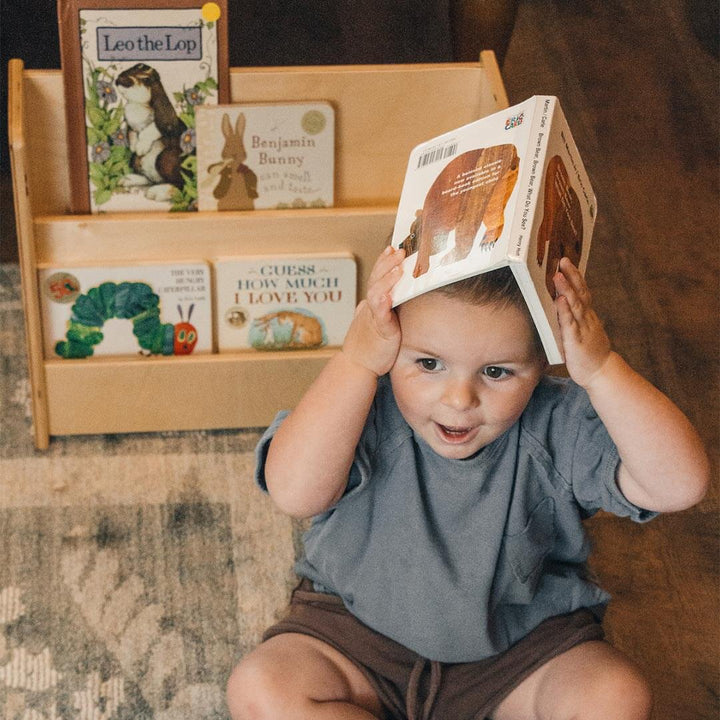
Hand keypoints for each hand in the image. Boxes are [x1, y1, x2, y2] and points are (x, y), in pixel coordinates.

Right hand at [342, 246, 404, 376]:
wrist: (357, 365)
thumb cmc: (368, 345)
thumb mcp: (375, 321)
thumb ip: (380, 308)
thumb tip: (384, 296)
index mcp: (372, 303)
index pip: (377, 277)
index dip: (383, 261)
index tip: (392, 248)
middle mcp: (370, 307)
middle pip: (377, 279)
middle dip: (387, 263)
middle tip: (399, 250)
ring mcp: (373, 317)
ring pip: (377, 292)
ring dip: (387, 278)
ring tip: (398, 266)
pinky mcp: (379, 331)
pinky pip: (380, 314)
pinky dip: (383, 303)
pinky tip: (388, 294)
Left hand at [553, 257, 611, 387]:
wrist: (601, 373)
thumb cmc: (588, 353)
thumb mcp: (582, 331)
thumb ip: (573, 319)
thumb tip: (561, 305)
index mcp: (587, 316)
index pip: (582, 292)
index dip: (575, 276)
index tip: (567, 262)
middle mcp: (587, 319)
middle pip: (580, 293)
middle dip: (572, 276)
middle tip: (563, 260)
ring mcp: (582, 329)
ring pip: (575, 306)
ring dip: (566, 289)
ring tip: (558, 276)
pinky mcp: (576, 341)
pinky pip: (570, 324)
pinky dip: (565, 311)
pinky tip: (560, 301)